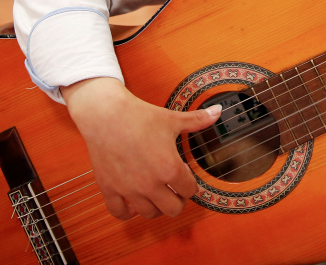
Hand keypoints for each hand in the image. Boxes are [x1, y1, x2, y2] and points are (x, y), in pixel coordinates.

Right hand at [62, 77, 221, 219]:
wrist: (107, 114)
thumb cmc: (140, 116)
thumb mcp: (173, 119)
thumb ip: (198, 120)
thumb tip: (218, 111)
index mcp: (170, 169)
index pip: (189, 191)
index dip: (191, 184)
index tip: (185, 174)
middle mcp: (150, 184)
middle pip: (173, 209)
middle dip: (178, 200)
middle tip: (175, 189)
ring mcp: (129, 189)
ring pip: (149, 214)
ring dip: (156, 206)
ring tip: (156, 193)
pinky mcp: (109, 189)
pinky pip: (119, 213)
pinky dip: (127, 212)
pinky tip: (133, 203)